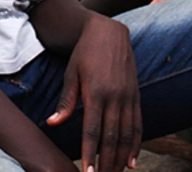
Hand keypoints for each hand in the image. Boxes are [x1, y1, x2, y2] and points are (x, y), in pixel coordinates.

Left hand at [46, 14, 139, 171]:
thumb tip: (53, 123)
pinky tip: (132, 160)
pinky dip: (136, 144)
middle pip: (112, 137)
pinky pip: (138, 124)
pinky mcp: (136, 96)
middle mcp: (116, 97)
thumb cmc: (84, 53)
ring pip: (127, 134)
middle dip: (107, 162)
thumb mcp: (71, 73)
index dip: (90, 153)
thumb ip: (66, 101)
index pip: (92, 130)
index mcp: (96, 92)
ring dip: (122, 158)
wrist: (109, 32)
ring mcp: (129, 97)